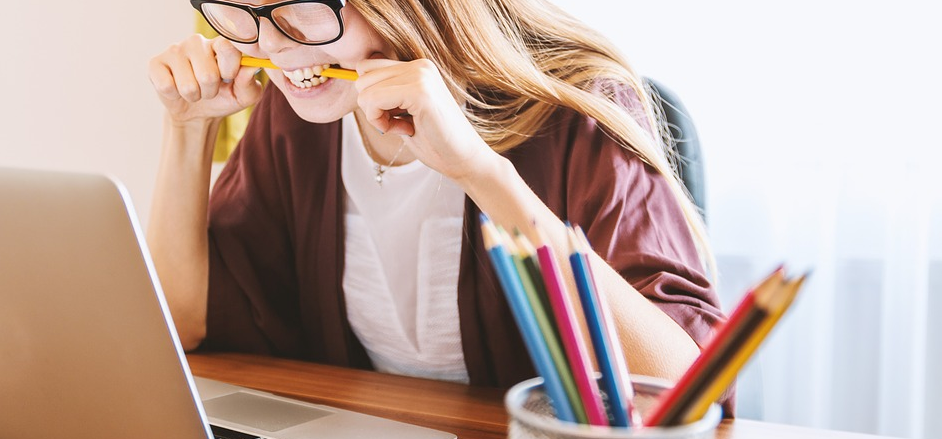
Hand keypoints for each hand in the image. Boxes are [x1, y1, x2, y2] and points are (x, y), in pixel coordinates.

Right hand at [148, 35, 263, 123]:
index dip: (230, 70)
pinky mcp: (156, 63)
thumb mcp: (243, 96)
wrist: (197, 112)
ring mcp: (175, 50)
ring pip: (188, 85)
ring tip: (194, 91)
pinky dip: (175, 96)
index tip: (228, 78)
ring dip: (194, 96)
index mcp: (221, 44)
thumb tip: (252, 67)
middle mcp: (197, 42)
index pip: (227, 48)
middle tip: (209, 89)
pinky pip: (167, 86)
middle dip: (210, 91)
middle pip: (207, 74)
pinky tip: (176, 89)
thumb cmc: (223, 98)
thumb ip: (250, 83)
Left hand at [354, 57, 499, 182]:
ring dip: (377, 116)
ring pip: (365, 90)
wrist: (464, 160)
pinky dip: (380, 122)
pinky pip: (373, 101)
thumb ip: (385, 93)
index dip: (371, 97)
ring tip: (404, 126)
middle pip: (362, 77)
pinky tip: (405, 130)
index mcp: (417, 67)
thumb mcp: (403, 111)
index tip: (394, 116)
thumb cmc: (434, 140)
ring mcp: (421, 75)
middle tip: (398, 123)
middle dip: (372, 107)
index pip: (367, 68)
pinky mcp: (420, 91)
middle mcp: (419, 65)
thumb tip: (355, 82)